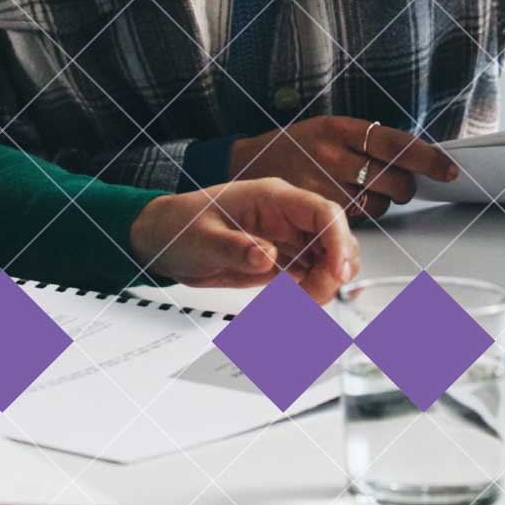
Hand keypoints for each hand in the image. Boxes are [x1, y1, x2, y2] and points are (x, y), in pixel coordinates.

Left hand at [128, 178, 361, 300]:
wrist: (164, 242)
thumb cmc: (180, 228)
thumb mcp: (202, 238)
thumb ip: (235, 247)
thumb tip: (268, 256)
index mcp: (272, 198)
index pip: (322, 212)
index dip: (339, 240)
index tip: (340, 272)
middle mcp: (285, 217)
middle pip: (333, 237)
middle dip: (335, 268)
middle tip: (316, 296)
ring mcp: (285, 239)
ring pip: (326, 258)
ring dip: (324, 283)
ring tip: (302, 305)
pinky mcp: (279, 261)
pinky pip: (308, 275)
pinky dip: (310, 292)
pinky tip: (297, 306)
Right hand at [227, 115, 460, 218]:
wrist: (241, 165)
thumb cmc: (292, 147)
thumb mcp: (325, 129)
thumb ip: (363, 141)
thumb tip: (414, 157)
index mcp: (338, 129)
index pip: (396, 144)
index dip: (428, 159)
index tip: (448, 169)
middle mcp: (330, 157)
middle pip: (393, 179)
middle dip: (405, 186)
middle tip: (400, 183)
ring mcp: (321, 188)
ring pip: (377, 205)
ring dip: (382, 203)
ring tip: (363, 191)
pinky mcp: (314, 214)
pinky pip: (355, 221)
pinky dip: (359, 217)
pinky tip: (345, 204)